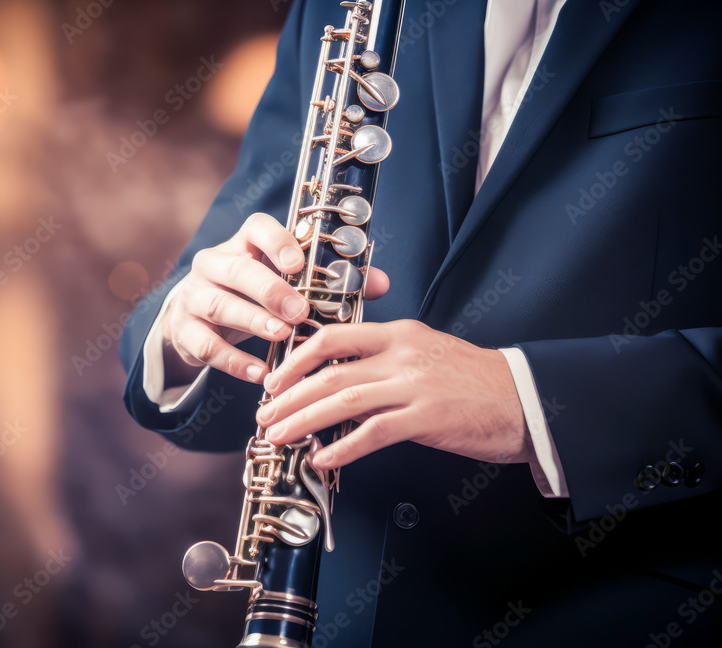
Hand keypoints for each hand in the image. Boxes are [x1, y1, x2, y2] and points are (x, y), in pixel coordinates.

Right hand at [160, 213, 389, 383]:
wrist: (194, 319)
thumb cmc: (253, 296)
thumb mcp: (285, 283)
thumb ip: (333, 282)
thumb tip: (380, 283)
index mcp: (244, 244)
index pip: (256, 228)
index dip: (278, 243)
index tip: (299, 263)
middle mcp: (214, 264)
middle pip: (237, 270)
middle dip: (269, 290)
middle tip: (298, 311)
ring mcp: (194, 296)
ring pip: (218, 305)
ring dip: (252, 321)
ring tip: (281, 335)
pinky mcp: (184, 330)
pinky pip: (207, 345)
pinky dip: (235, 361)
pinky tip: (260, 373)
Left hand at [256, 320, 530, 469]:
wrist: (526, 398)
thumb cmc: (474, 380)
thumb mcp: (425, 352)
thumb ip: (384, 359)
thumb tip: (338, 379)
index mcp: (398, 332)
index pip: (332, 336)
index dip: (295, 359)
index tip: (274, 379)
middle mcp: (401, 353)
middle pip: (328, 371)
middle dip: (288, 396)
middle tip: (264, 415)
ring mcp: (414, 384)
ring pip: (343, 400)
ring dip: (303, 420)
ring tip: (279, 436)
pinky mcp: (427, 416)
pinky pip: (373, 432)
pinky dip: (342, 447)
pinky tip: (321, 458)